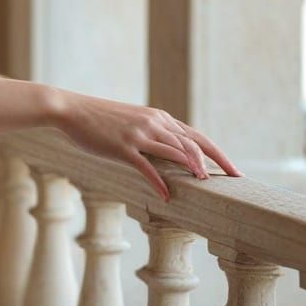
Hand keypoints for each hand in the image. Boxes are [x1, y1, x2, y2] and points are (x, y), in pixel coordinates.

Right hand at [54, 91, 243, 201]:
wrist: (70, 109)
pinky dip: (159, 182)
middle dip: (217, 162)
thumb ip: (151, 132)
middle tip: (235, 180)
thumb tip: (168, 151)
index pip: (196, 136)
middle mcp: (153, 123)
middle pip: (194, 144)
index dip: (218, 154)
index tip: (234, 170)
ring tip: (205, 185)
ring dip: (192, 169)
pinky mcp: (122, 147)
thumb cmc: (98, 117)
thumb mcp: (131, 120)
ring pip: (175, 152)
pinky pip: (146, 166)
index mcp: (158, 117)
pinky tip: (166, 196)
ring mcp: (138, 134)